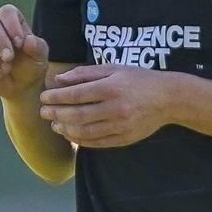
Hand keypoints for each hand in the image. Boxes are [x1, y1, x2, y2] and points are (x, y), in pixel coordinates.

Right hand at [0, 4, 48, 100]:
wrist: (22, 86)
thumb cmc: (32, 65)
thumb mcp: (40, 57)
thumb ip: (37, 47)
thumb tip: (28, 40)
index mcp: (11, 21)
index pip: (6, 12)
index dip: (11, 24)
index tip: (20, 42)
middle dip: (0, 40)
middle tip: (10, 57)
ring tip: (6, 69)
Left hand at [39, 63, 172, 147]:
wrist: (168, 98)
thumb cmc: (138, 79)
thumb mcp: (114, 69)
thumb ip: (86, 73)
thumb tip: (59, 79)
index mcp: (111, 88)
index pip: (76, 94)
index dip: (56, 97)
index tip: (44, 97)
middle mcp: (115, 108)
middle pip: (77, 115)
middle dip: (56, 114)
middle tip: (43, 112)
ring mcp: (120, 126)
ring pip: (85, 132)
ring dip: (65, 129)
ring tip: (55, 124)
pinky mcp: (124, 139)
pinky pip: (97, 143)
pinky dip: (80, 140)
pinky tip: (71, 134)